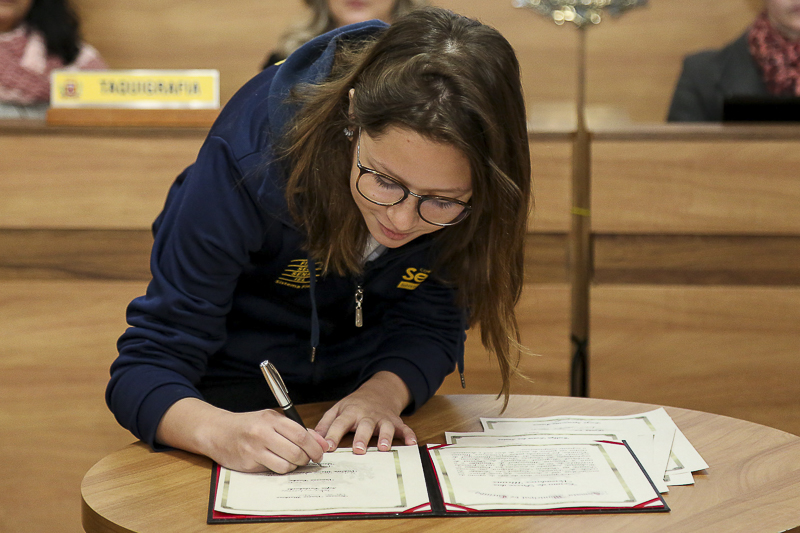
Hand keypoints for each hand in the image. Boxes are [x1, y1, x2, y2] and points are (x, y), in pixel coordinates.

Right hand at [156, 398, 327, 472]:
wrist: (217, 431)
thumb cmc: (248, 425)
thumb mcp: (272, 420)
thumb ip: (296, 429)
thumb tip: (321, 442)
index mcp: (271, 419)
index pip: (300, 434)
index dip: (314, 447)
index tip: (320, 453)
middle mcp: (263, 432)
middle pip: (296, 451)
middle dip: (307, 459)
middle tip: (308, 460)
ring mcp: (254, 448)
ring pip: (286, 464)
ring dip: (294, 466)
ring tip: (292, 461)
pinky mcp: (248, 462)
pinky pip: (273, 470)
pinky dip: (280, 469)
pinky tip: (277, 463)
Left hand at [314, 371, 416, 453]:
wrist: (378, 392)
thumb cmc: (355, 405)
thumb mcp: (338, 409)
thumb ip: (325, 423)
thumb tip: (312, 437)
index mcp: (350, 412)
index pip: (340, 423)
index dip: (333, 434)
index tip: (327, 447)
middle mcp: (367, 415)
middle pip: (364, 426)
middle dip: (361, 438)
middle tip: (358, 450)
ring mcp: (382, 418)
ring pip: (385, 427)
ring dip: (385, 436)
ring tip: (383, 448)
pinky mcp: (395, 421)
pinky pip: (404, 428)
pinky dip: (409, 434)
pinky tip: (412, 442)